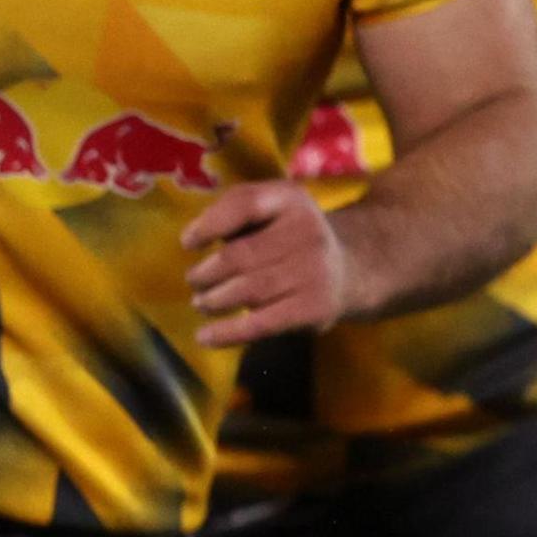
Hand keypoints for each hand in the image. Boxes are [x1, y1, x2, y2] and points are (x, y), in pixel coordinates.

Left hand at [182, 183, 360, 345]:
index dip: (210, 224)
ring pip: (248, 290)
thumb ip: (232, 211)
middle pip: (240, 256)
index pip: (245, 204)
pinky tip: (205, 337)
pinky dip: (228, 333)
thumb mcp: (268, 208)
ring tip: (201, 303)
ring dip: (213, 301)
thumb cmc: (288, 237)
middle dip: (206, 273)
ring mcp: (314, 272)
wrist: (348, 271)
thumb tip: (192, 238)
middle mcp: (307, 232)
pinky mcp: (314, 308)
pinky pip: (262, 324)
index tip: (188, 244)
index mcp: (290, 199)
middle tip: (194, 282)